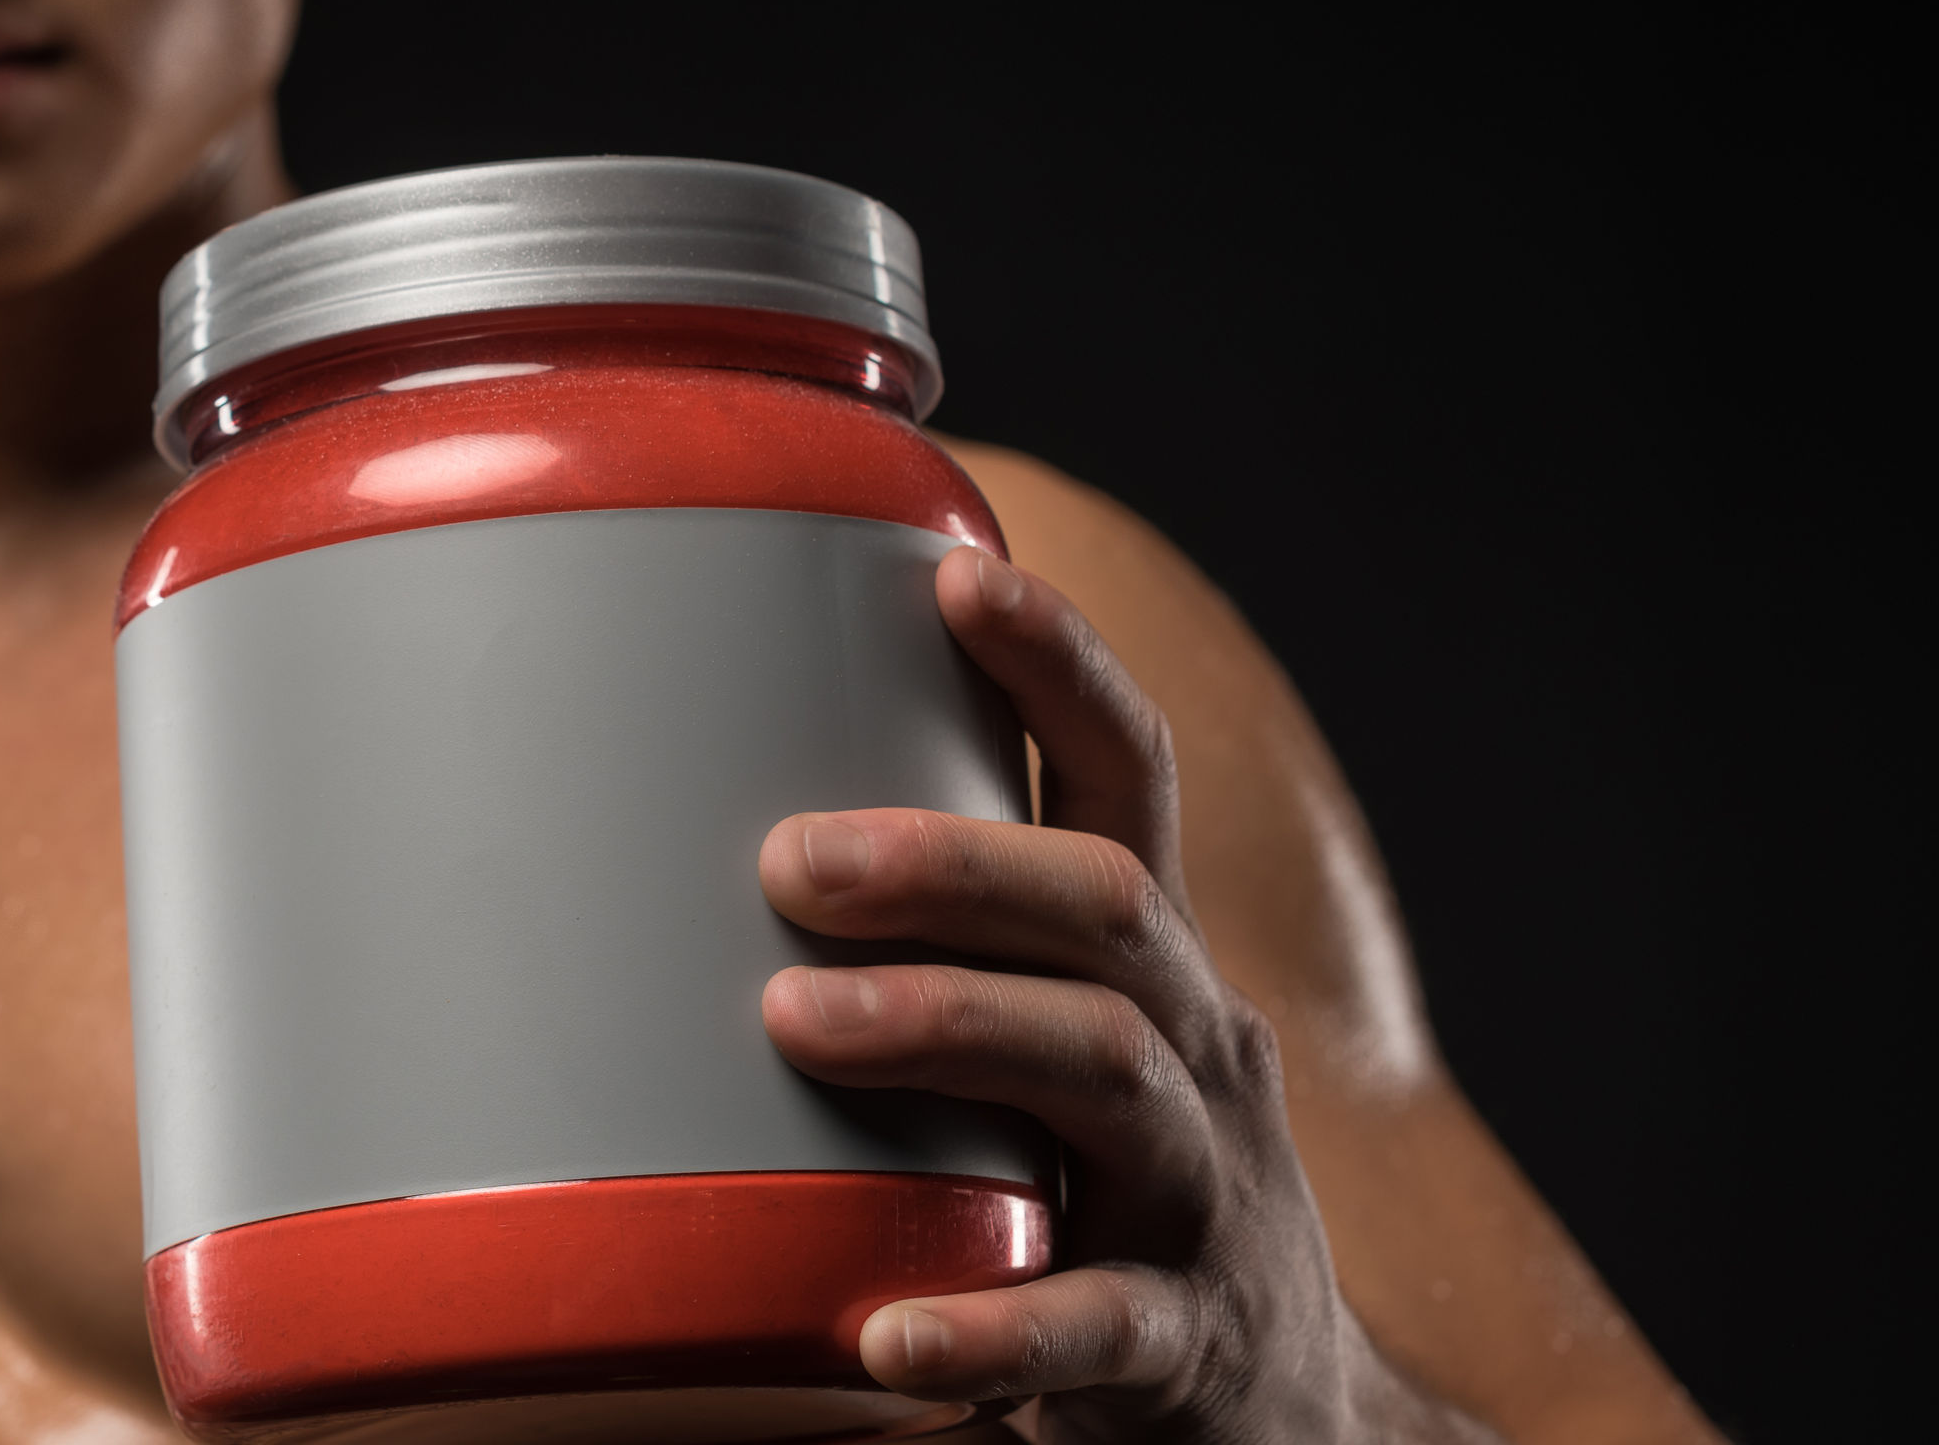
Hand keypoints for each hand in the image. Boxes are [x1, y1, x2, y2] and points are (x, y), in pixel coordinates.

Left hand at [757, 549, 1497, 1441]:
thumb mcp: (1032, 1060)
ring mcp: (1202, 1197)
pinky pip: (1094, 1325)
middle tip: (786, 857)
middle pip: (1101, 906)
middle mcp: (1192, 1049)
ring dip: (950, 1025)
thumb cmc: (1089, 1198)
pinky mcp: (1185, 1345)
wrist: (1285, 1421)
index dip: (1060, 668)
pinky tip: (882, 1332)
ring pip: (1103, 1070)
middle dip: (950, 862)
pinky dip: (990, 1323)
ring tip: (799, 1020)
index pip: (1123, 778)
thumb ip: (909, 964)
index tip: (960, 577)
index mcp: (1142, 962)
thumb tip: (653, 863)